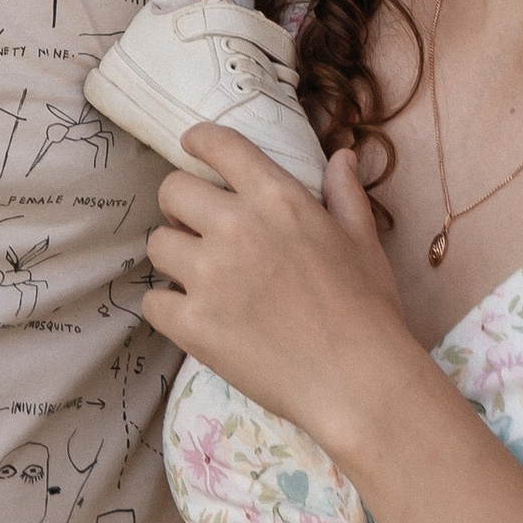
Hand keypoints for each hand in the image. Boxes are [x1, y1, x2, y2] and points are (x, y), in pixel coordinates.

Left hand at [140, 126, 424, 457]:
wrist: (359, 381)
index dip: (198, 140)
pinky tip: (190, 316)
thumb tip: (341, 155)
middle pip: (172, 191)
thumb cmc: (369, 309)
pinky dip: (168, 308)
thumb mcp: (362, 241)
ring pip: (157, 244)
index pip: (220, 145)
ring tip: (196, 276)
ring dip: (174, 257)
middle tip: (196, 228)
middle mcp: (237, 227)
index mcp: (278, 198)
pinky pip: (153, 302)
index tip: (190, 147)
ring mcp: (211, 276)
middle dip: (179, 205)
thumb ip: (344, 194)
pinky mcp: (195, 325)